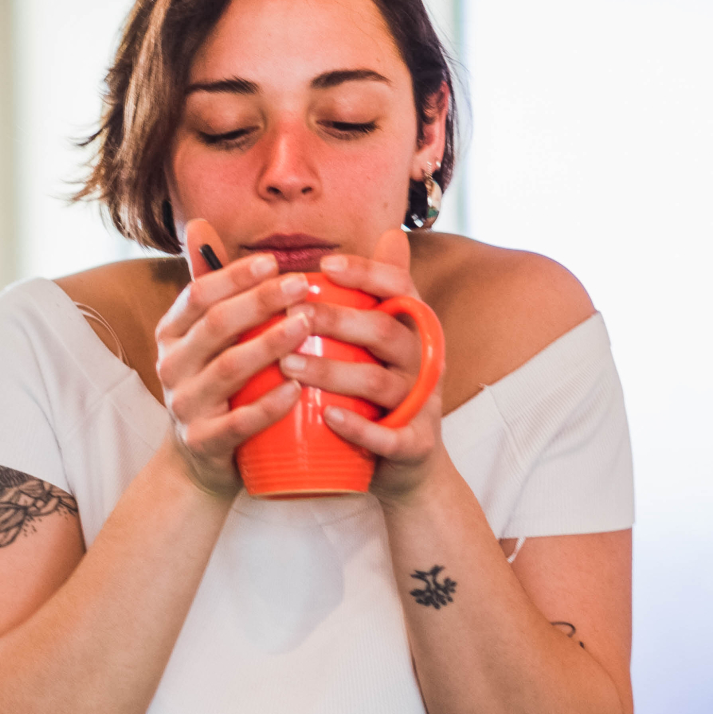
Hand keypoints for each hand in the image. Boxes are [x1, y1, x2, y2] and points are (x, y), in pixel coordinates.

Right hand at [154, 220, 311, 499]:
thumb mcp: (204, 337)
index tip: (273, 262)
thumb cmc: (215, 387)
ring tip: (307, 325)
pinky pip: (238, 422)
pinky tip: (298, 388)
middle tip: (304, 285)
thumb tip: (200, 223)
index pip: (198, 295)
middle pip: (216, 325)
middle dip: (261, 301)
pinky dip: (268, 405)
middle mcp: (171, 366)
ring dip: (270, 344)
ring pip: (229, 369)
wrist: (199, 463)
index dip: (234, 276)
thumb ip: (207, 283)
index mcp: (171, 334)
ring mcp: (185, 406)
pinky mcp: (203, 443)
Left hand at [290, 228, 444, 503]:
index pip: (399, 287)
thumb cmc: (377, 396)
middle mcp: (423, 360)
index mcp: (412, 329)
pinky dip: (359, 427)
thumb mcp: (372, 348)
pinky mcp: (416, 444)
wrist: (408, 466)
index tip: (324, 265)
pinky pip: (390, 436)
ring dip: (332, 371)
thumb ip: (360, 303)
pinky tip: (327, 416)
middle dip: (336, 320)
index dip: (365, 272)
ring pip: (379, 382)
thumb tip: (350, 248)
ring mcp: (422, 403)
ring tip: (289, 365)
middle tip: (291, 314)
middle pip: (383, 330)